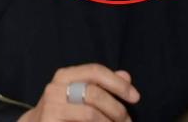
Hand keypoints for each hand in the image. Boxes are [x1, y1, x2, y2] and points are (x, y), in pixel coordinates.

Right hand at [18, 64, 139, 121]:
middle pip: (94, 93)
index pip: (95, 71)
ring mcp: (51, 108)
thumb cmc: (63, 109)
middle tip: (128, 121)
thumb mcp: (79, 92)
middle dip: (117, 109)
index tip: (135, 96)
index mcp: (64, 75)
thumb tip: (126, 76)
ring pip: (91, 114)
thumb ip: (101, 84)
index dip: (117, 83)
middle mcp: (55, 89)